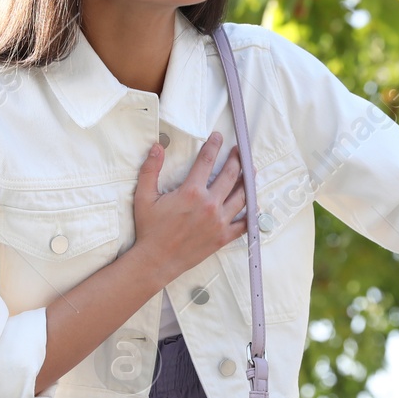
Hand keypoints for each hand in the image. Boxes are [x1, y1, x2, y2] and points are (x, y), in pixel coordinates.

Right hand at [131, 131, 248, 282]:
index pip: (207, 161)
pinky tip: (253, 205)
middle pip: (230, 175)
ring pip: (242, 196)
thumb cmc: (150, 229)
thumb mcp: (144, 197)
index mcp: (191, 192)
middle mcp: (209, 205)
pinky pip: (244, 223)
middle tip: (239, 152)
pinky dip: (251, 213)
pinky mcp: (223, 237)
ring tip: (250, 171)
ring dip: (248, 181)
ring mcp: (219, 221)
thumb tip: (157, 147)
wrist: (156, 260)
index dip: (214, 146)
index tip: (218, 137)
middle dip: (236, 160)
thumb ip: (150, 170)